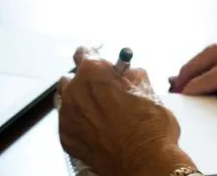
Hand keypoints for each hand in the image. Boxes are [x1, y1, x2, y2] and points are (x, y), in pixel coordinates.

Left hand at [57, 47, 193, 175]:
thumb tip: (128, 73)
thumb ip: (132, 76)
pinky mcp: (66, 138)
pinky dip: (79, 124)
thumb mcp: (149, 90)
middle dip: (87, 82)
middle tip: (104, 91)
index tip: (99, 61)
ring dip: (80, 102)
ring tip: (100, 113)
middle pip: (73, 78)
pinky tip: (96, 130)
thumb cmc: (150, 126)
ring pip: (67, 100)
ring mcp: (67, 116)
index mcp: (94, 72)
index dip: (94, 55)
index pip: (84, 52)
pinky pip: (68, 123)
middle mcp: (75, 90)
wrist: (145, 163)